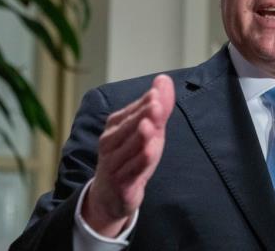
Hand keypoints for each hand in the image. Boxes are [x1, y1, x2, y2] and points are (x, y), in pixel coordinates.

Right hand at [81, 74, 174, 236]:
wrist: (111, 195)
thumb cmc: (132, 156)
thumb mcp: (150, 131)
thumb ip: (159, 106)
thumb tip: (164, 78)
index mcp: (115, 125)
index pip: (131, 111)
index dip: (144, 103)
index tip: (156, 93)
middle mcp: (110, 142)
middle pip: (128, 127)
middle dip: (142, 115)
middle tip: (156, 104)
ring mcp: (114, 163)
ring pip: (129, 148)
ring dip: (140, 137)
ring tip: (150, 126)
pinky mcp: (121, 184)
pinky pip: (131, 170)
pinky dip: (140, 161)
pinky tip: (150, 151)